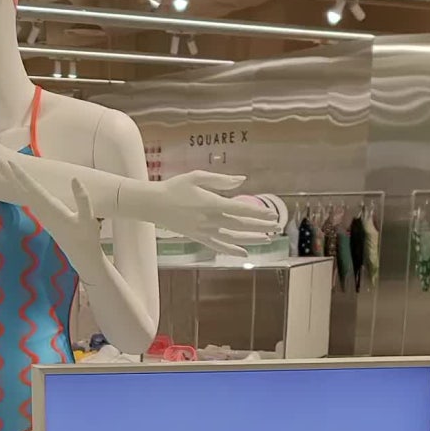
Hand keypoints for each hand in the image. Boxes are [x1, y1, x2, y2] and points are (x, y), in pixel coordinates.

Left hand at [0, 158, 106, 281]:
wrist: (81, 256)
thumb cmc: (87, 238)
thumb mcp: (89, 218)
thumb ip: (82, 199)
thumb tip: (74, 179)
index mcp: (52, 209)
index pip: (33, 189)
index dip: (21, 175)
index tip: (10, 163)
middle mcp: (43, 212)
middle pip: (21, 190)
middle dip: (9, 175)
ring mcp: (42, 215)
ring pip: (22, 195)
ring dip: (12, 181)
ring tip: (1, 168)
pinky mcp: (44, 217)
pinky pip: (27, 200)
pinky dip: (19, 189)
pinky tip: (16, 184)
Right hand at [143, 173, 278, 255]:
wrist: (153, 204)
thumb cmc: (175, 187)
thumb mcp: (197, 177)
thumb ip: (221, 180)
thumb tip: (242, 180)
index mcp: (211, 203)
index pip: (241, 209)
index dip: (258, 212)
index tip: (272, 214)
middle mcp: (210, 220)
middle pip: (240, 225)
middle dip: (260, 226)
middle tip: (276, 226)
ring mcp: (204, 231)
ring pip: (233, 238)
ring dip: (251, 239)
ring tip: (267, 240)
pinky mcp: (198, 238)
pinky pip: (218, 246)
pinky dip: (231, 250)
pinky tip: (244, 253)